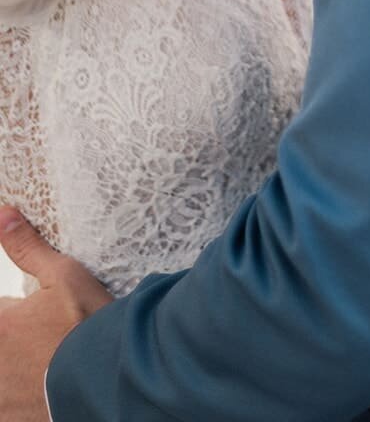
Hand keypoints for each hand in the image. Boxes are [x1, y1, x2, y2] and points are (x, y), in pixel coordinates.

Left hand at [0, 208, 111, 421]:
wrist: (113, 377)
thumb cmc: (89, 325)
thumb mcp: (64, 277)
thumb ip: (28, 248)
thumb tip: (3, 214)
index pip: (1, 310)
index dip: (16, 311)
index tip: (37, 316)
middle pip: (4, 338)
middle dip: (19, 335)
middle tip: (50, 337)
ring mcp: (0, 394)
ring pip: (6, 371)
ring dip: (18, 365)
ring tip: (51, 361)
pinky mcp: (10, 417)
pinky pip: (9, 404)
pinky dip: (19, 395)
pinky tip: (45, 387)